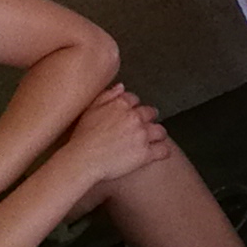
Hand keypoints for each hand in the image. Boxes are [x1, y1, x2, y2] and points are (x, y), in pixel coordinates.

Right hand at [51, 82, 172, 188]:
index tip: (130, 113)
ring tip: (153, 139)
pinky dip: (163, 151)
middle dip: (148, 119)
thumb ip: (107, 95)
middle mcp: (135, 117)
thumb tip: (121, 87)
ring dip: (157, 134)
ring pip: (160, 131)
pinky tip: (159, 153)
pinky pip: (163, 150)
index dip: (133, 107)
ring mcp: (142, 135)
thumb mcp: (90, 109)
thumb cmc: (83, 137)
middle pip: (151, 113)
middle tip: (143, 127)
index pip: (135, 99)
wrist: (84, 159)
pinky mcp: (146, 154)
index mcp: (122, 104)